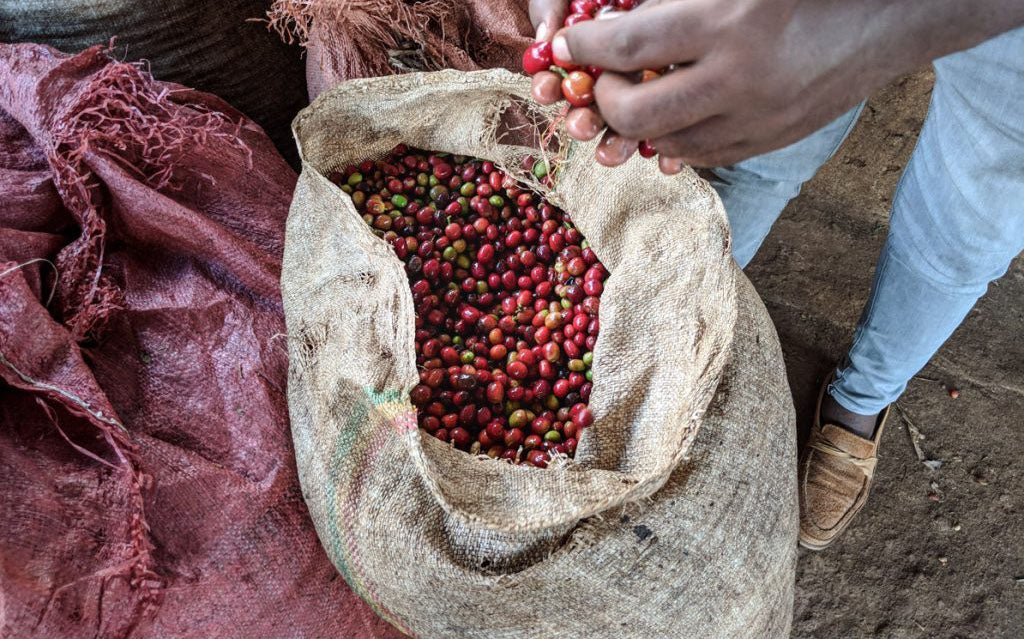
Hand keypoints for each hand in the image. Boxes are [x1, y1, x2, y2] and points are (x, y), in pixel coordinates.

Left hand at [533, 0, 1023, 167]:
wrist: (898, 13)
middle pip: (638, 113)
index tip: (565, 43)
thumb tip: (618, 22)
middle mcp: (740, 78)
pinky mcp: (774, 140)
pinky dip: (678, 142)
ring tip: (636, 100)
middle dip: (605, 100)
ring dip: (639, 126)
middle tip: (601, 82)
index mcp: (729, 20)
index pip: (630, 43)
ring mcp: (759, 119)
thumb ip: (677, 3)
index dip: (586, 46)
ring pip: (668, 145)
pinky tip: (675, 119)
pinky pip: (706, 157)